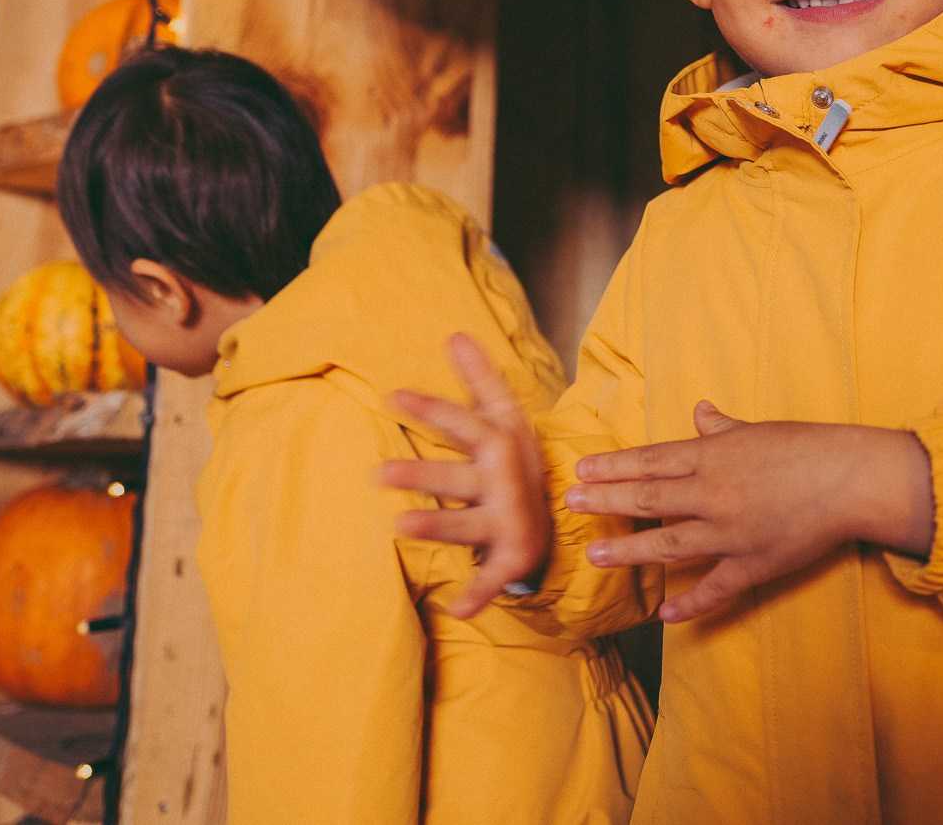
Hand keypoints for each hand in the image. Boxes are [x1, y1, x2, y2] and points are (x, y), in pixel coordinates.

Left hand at [378, 335, 553, 618]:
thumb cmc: (516, 462)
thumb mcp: (505, 417)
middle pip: (456, 477)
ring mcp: (506, 521)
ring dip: (437, 527)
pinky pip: (493, 578)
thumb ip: (480, 378)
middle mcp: (502, 482)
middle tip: (380, 473)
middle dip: (422, 476)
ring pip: (466, 525)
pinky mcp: (511, 557)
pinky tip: (458, 609)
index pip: (460, 423)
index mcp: (497, 445)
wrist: (562, 514)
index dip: (429, 409)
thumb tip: (455, 334)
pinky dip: (479, 595)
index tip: (392, 397)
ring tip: (400, 526)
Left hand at [566, 403, 934, 622]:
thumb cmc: (806, 446)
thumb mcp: (757, 429)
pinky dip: (690, 603)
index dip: (613, 467)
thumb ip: (722, 427)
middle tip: (572, 503)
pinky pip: (716, 589)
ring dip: (629, 551)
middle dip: (606, 501)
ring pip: (669, 545)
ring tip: (595, 553)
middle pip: (648, 500)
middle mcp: (713, 495)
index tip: (582, 470)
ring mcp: (730, 533)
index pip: (651, 461)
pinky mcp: (754, 564)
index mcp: (712, 458)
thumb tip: (701, 410)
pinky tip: (665, 613)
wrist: (851, 479)